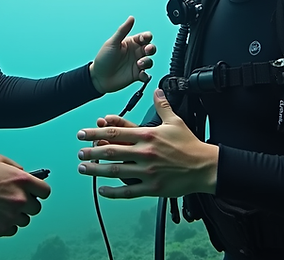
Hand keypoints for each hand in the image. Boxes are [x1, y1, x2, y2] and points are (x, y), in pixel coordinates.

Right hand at [0, 155, 51, 236]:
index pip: (45, 191)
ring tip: (2, 207)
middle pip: (36, 208)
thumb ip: (16, 167)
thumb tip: (23, 172)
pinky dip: (7, 224)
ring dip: (17, 215)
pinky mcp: (2, 228)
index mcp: (22, 180)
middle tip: (14, 199)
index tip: (35, 193)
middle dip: (27, 204)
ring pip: (25, 220)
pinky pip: (13, 229)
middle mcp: (20, 199)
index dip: (39, 192)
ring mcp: (12, 215)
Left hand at [76, 89, 218, 198]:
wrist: (205, 167)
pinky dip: (113, 192)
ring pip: (115, 171)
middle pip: (111, 151)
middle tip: (79, 152)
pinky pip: (128, 191)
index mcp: (147, 136)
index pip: (116, 132)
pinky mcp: (152, 188)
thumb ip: (162, 106)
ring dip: (96, 170)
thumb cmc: (190, 145)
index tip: (83, 133)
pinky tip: (102, 190)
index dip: (96, 132)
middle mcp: (144, 153)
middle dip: (91, 151)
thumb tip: (156, 91)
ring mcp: (147, 172)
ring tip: (83, 168)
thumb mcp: (175, 121)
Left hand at [89, 16, 155, 93]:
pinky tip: (141, 75)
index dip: (146, 37)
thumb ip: (122, 31)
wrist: (98, 77)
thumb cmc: (103, 58)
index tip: (144, 38)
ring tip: (139, 64)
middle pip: (150, 48)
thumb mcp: (112, 43)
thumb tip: (131, 18)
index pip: (144, 37)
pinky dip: (146, 76)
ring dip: (147, 62)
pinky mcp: (136, 75)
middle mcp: (135, 53)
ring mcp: (136, 64)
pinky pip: (146, 76)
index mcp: (130, 43)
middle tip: (147, 50)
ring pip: (149, 61)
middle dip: (151, 48)